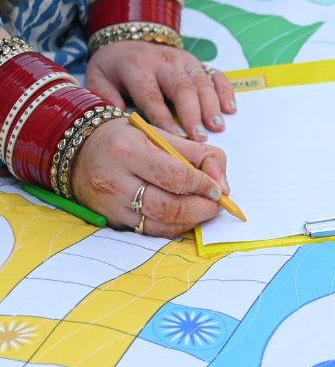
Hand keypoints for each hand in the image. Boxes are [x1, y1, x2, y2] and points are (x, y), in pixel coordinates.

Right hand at [70, 117, 228, 237]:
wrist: (79, 150)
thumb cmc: (126, 139)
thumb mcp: (162, 135)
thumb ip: (199, 155)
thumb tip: (223, 185)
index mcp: (128, 152)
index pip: (175, 177)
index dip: (203, 186)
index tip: (218, 189)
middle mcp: (115, 181)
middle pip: (168, 207)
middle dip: (201, 209)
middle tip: (217, 205)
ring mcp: (111, 205)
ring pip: (160, 225)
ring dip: (190, 221)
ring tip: (204, 211)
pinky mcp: (111, 220)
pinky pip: (149, 231)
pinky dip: (173, 227)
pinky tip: (184, 218)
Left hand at [86, 40, 236, 141]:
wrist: (126, 40)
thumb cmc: (114, 68)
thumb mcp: (98, 78)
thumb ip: (105, 97)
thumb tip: (120, 120)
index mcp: (137, 66)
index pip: (152, 95)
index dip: (164, 117)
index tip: (175, 137)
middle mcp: (164, 61)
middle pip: (182, 88)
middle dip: (193, 114)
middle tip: (200, 137)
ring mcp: (184, 60)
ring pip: (202, 82)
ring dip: (212, 105)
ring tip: (217, 127)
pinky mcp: (198, 62)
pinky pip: (216, 74)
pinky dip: (226, 91)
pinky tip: (230, 109)